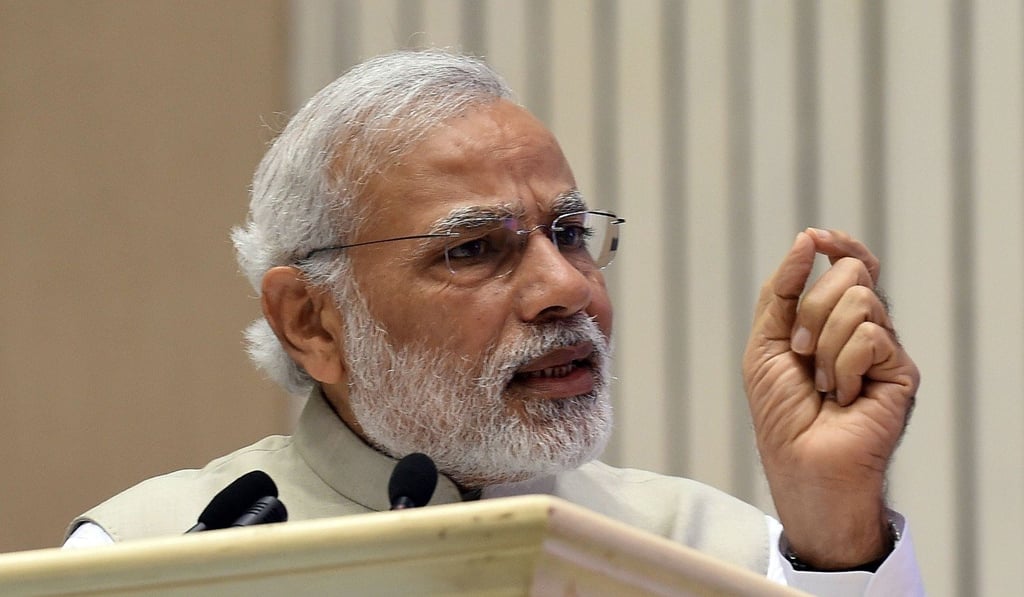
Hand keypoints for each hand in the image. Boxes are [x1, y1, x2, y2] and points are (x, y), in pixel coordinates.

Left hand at [743, 228, 918, 568]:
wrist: (798, 461)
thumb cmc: (781, 412)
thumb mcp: (766, 342)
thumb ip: (783, 291)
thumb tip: (807, 240)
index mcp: (832, 320)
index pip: (851, 266)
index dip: (839, 245)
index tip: (817, 238)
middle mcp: (863, 329)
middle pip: (849, 275)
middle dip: (812, 309)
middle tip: (801, 353)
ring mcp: (884, 350)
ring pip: (859, 301)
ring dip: (824, 343)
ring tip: (821, 383)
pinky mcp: (901, 371)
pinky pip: (871, 336)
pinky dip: (843, 366)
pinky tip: (843, 396)